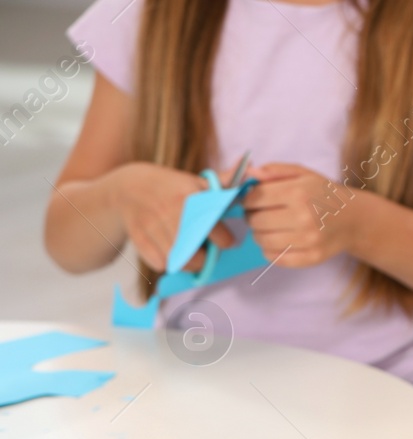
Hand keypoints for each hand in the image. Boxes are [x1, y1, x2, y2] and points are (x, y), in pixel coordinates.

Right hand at [111, 161, 234, 272]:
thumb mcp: (199, 182)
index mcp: (190, 197)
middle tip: (204, 248)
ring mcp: (153, 226)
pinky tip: (169, 249)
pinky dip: (167, 262)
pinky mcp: (139, 238)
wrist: (129, 186)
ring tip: (188, 249)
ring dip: (188, 261)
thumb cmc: (174, 188)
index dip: (225, 241)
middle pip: (199, 254)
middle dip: (205, 256)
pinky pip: (161, 264)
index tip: (225, 240)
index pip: (219, 234)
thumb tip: (255, 172)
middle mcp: (171, 212)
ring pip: (180, 262)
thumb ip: (228, 182)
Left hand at [242, 162, 355, 268]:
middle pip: (255, 220)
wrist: (354, 219)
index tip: (253, 200)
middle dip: (252, 216)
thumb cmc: (323, 194)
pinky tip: (278, 241)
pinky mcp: (312, 257)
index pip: (254, 198)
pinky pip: (275, 258)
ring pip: (262, 240)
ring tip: (269, 228)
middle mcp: (304, 217)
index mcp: (298, 193)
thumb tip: (248, 174)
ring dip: (259, 234)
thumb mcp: (303, 174)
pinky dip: (270, 250)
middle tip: (262, 214)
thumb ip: (274, 170)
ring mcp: (309, 240)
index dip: (247, 199)